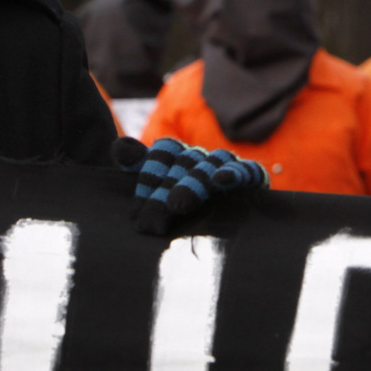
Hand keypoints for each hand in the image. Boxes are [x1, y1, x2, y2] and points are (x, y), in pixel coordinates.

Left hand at [112, 136, 269, 234]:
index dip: (148, 176)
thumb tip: (118, 146)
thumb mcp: (161, 187)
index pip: (163, 154)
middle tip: (149, 224)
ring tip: (177, 205)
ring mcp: (227, 165)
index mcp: (180, 157)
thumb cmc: (191, 206)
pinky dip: (234, 173)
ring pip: (207, 168)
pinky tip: (221, 181)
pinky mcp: (252, 177)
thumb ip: (140, 164)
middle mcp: (202, 157)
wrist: (237, 223)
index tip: (136, 211)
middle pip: (181, 166)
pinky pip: (246, 171)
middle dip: (163, 193)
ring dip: (192, 184)